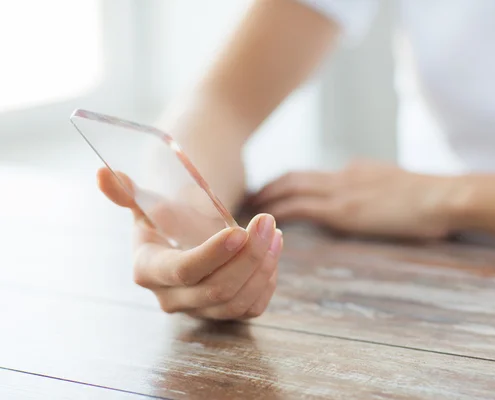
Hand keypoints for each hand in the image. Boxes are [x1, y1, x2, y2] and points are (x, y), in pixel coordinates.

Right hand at [97, 167, 281, 319]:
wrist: (183, 236)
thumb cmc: (166, 217)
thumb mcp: (148, 202)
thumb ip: (126, 191)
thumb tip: (104, 173)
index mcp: (149, 270)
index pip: (182, 271)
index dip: (212, 255)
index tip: (239, 231)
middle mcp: (171, 298)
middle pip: (217, 290)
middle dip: (249, 257)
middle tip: (268, 222)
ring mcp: (199, 310)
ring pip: (238, 302)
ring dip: (263, 268)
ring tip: (274, 233)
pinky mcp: (222, 313)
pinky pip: (252, 307)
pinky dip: (267, 282)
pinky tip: (273, 254)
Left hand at [252, 160, 458, 238]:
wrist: (442, 196)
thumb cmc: (429, 198)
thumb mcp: (396, 187)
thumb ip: (375, 190)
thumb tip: (364, 201)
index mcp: (355, 171)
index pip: (311, 175)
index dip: (286, 182)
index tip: (270, 191)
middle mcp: (342, 176)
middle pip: (293, 176)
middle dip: (268, 186)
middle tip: (247, 198)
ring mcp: (342, 191)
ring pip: (290, 188)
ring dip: (267, 197)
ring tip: (247, 209)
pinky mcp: (344, 210)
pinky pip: (301, 207)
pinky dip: (279, 212)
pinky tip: (266, 221)